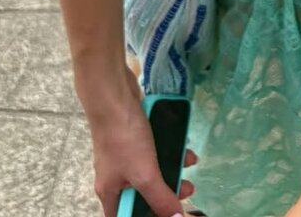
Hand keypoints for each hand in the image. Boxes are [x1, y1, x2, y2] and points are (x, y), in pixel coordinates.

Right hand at [81, 65, 198, 216]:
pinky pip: (154, 150)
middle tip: (187, 187)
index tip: (167, 212)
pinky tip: (183, 145)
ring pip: (151, 169)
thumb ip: (160, 198)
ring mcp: (124, 155)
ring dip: (172, 168)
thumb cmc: (125, 138)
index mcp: (110, 192)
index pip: (125, 216)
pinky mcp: (133, 136)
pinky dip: (168, 149)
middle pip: (142, 194)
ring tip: (189, 163)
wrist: (114, 96)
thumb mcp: (145, 173)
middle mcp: (115, 176)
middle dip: (166, 192)